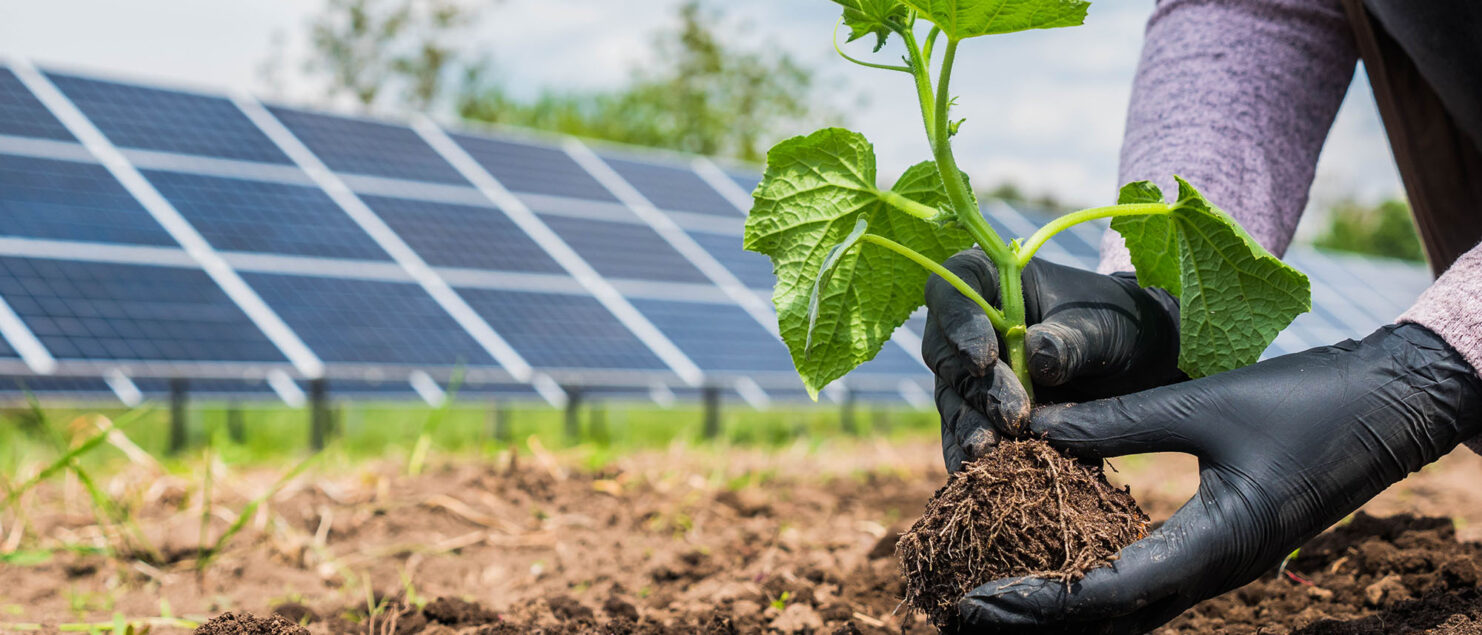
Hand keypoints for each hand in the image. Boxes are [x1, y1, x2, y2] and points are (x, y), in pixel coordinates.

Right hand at [923, 249, 1182, 471]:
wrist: (1139, 362)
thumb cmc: (1120, 324)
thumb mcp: (1105, 326)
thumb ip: (1071, 340)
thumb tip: (1036, 356)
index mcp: (992, 281)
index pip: (952, 290)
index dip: (957, 323)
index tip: (984, 358)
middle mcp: (969, 325)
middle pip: (946, 354)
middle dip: (978, 389)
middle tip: (1015, 416)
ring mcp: (969, 372)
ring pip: (952, 399)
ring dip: (970, 428)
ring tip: (994, 454)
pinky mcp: (979, 413)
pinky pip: (963, 436)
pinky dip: (970, 458)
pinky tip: (981, 480)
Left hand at [957, 324, 1481, 633]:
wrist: (1389, 408)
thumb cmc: (1304, 402)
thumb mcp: (1204, 405)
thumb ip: (1117, 420)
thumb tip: (1032, 424)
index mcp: (1214, 547)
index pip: (1107, 595)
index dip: (1036, 603)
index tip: (975, 600)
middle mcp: (1212, 573)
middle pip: (1109, 622)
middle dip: (1036, 623)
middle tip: (965, 614)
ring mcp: (1216, 568)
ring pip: (1127, 612)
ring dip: (1062, 612)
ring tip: (994, 601)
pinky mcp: (1216, 551)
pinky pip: (1145, 585)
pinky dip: (1092, 587)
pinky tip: (1052, 568)